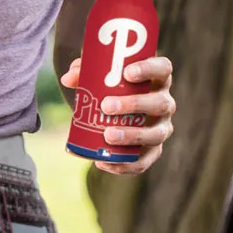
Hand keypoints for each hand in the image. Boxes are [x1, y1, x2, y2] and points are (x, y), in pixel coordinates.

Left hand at [60, 55, 175, 174]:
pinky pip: (144, 160)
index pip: (163, 68)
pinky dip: (125, 164)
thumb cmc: (110, 88)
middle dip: (134, 104)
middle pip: (160, 103)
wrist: (115, 113)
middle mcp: (164, 103)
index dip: (149, 68)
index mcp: (157, 79)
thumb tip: (67, 79)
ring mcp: (162, 128)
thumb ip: (84, 72)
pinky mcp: (154, 150)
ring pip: (156, 134)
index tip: (127, 72)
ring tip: (108, 135)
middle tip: (106, 106)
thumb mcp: (98, 77)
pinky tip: (104, 162)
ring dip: (132, 136)